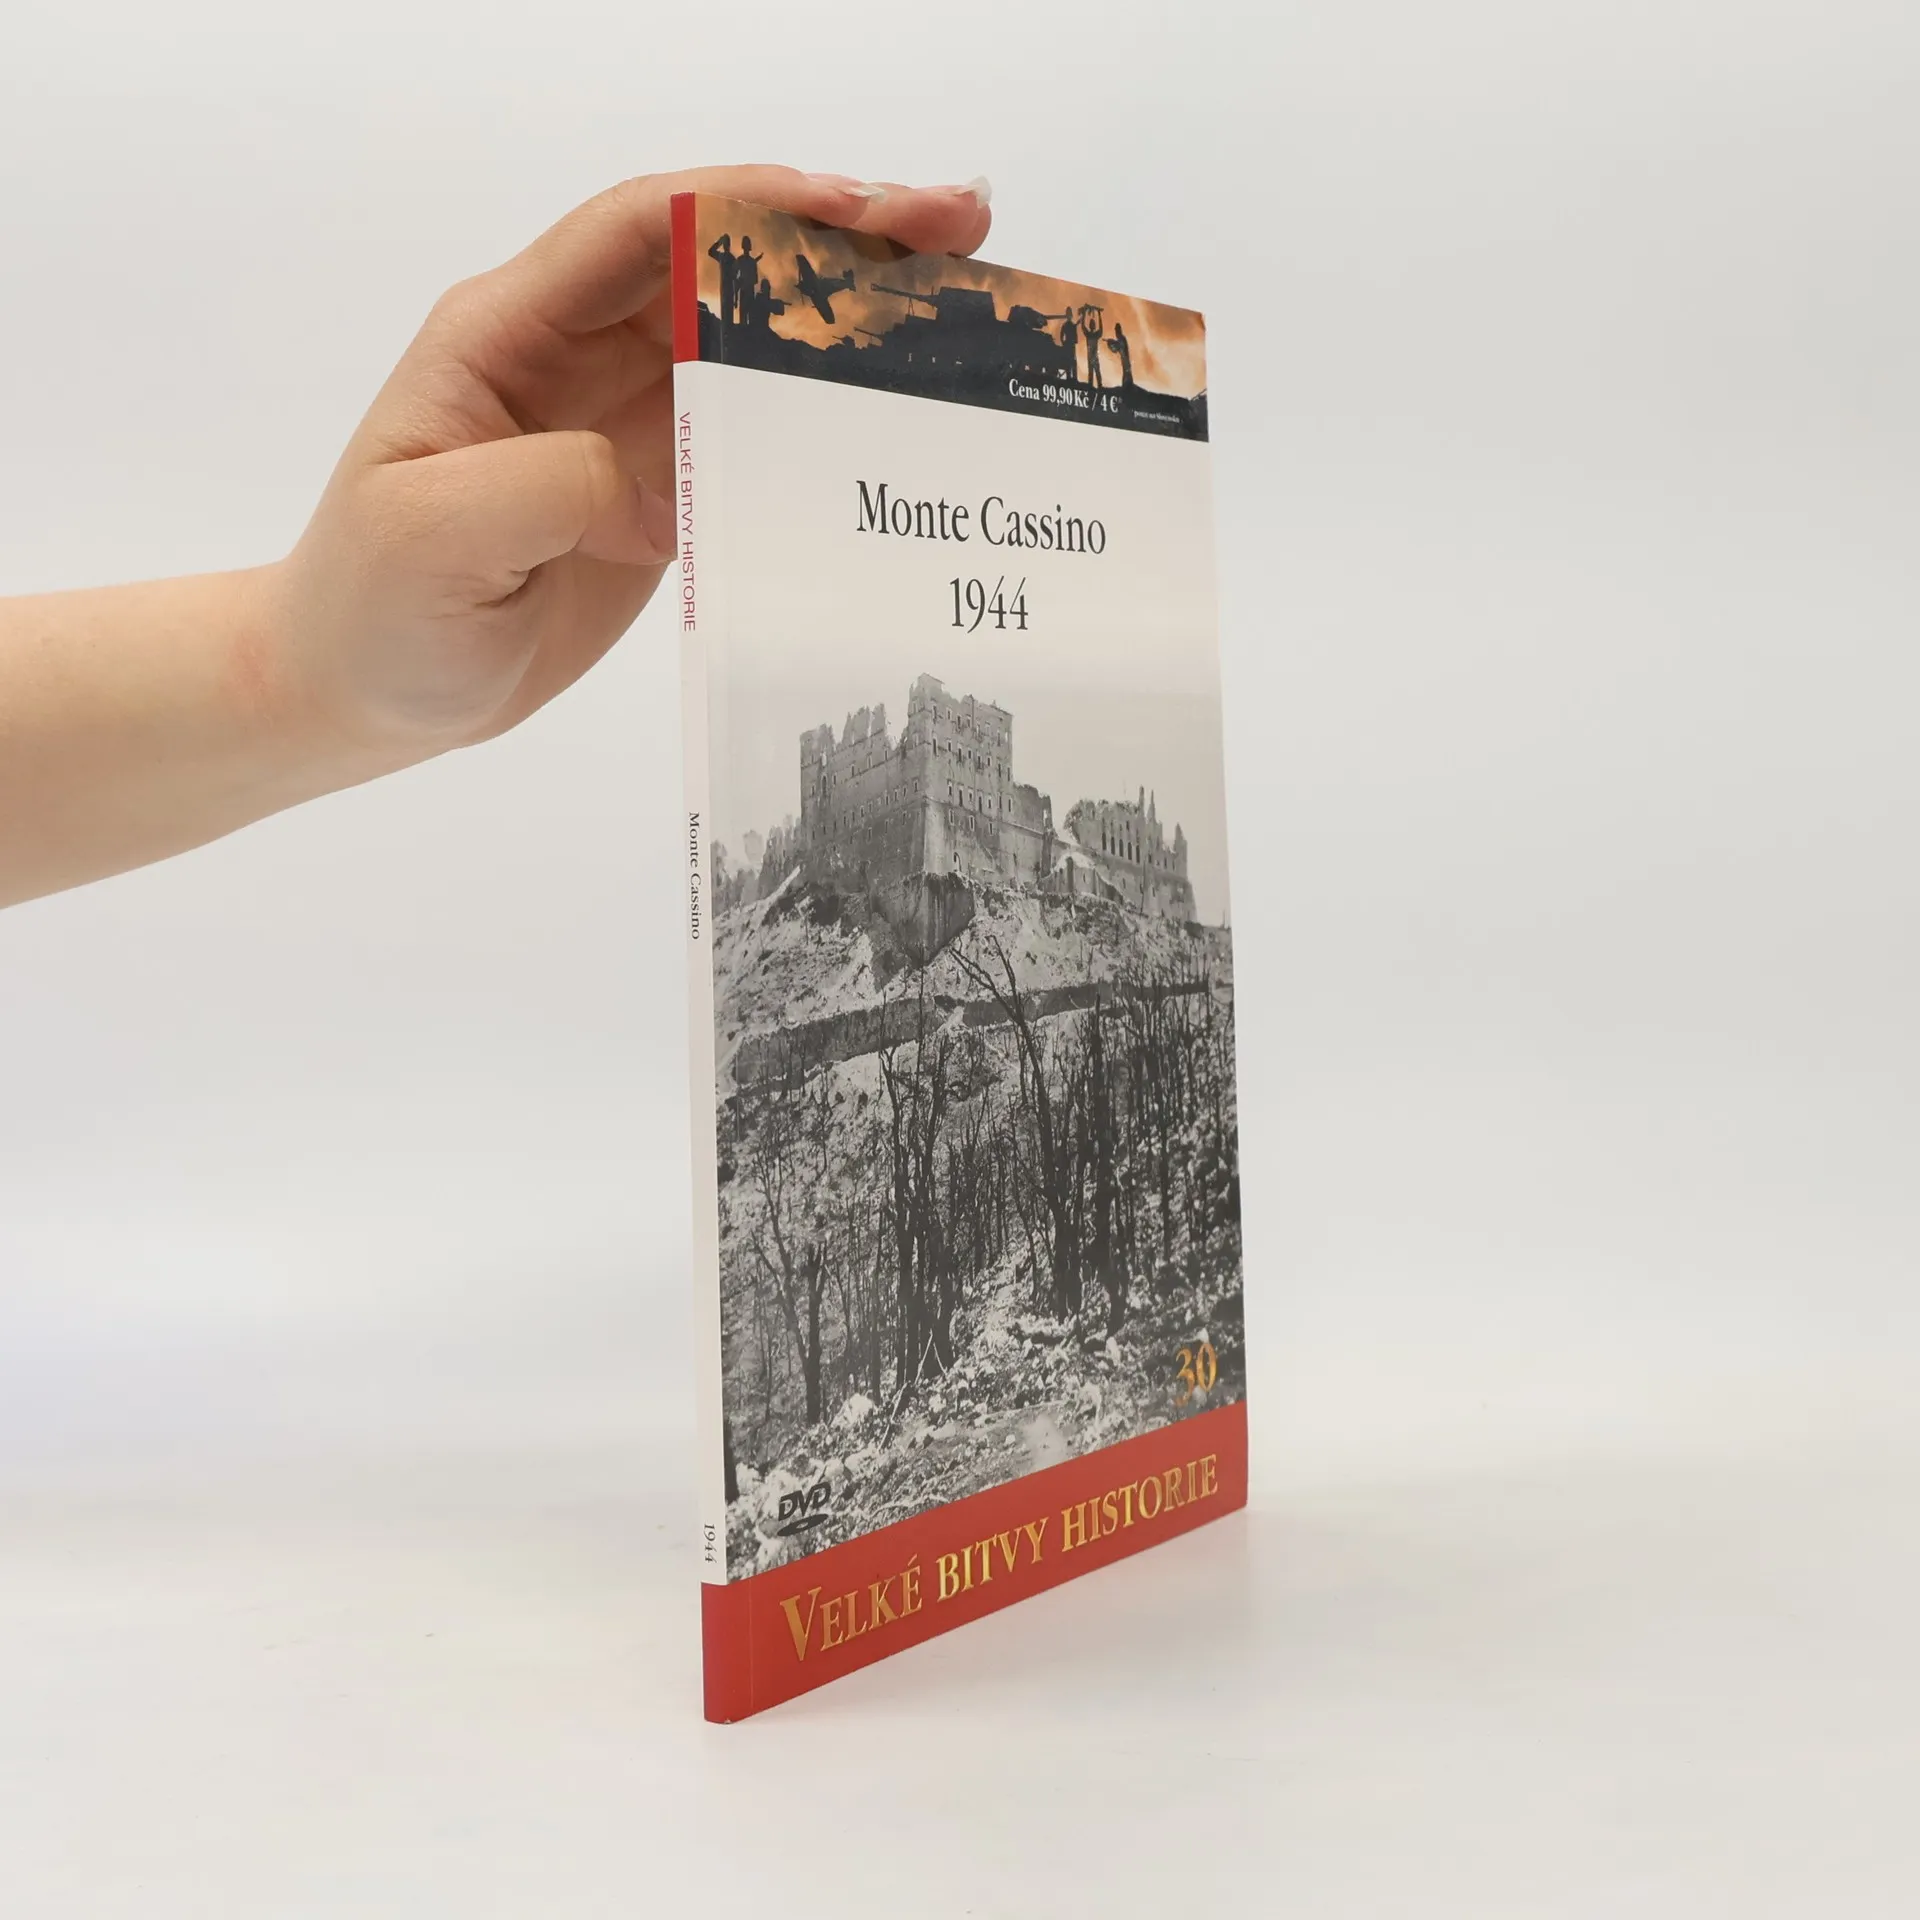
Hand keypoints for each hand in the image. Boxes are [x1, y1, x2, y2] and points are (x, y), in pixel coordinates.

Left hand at [279, 165, 992, 759]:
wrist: (364, 690)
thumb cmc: (375, 609)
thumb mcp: (433, 538)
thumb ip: (542, 486)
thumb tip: (650, 474)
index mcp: (511, 333)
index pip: (644, 231)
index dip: (756, 207)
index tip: (866, 212)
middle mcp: (576, 356)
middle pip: (720, 265)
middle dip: (838, 238)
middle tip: (960, 232)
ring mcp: (624, 422)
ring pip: (751, 343)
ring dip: (851, 324)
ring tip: (963, 316)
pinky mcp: (657, 492)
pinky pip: (754, 436)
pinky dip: (828, 421)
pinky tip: (901, 423)